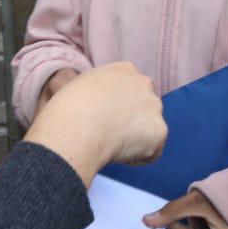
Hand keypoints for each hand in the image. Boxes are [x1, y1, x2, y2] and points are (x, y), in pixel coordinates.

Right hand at [24, 62, 166, 184]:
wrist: (77, 126)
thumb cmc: (67, 108)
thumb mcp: (76, 85)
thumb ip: (93, 90)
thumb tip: (87, 100)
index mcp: (123, 70)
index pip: (131, 89)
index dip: (119, 107)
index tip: (106, 118)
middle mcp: (144, 83)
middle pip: (144, 108)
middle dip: (132, 122)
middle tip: (109, 134)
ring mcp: (155, 106)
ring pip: (149, 130)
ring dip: (135, 140)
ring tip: (111, 144)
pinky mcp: (160, 130)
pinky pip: (152, 152)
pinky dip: (137, 159)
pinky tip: (118, 153)